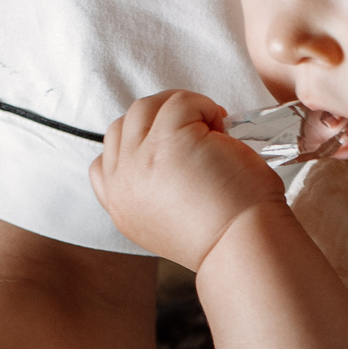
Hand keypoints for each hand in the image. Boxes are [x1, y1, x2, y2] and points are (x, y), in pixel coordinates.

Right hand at [90, 90, 289, 269]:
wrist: (242, 246)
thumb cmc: (223, 235)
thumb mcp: (167, 222)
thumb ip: (151, 190)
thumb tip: (166, 154)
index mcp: (120, 206)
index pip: (105, 160)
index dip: (139, 143)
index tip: (171, 149)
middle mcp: (122, 184)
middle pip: (124, 125)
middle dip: (160, 119)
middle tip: (198, 134)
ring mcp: (140, 159)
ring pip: (146, 108)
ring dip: (181, 110)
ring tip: (211, 131)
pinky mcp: (168, 140)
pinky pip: (179, 102)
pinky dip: (205, 107)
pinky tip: (222, 132)